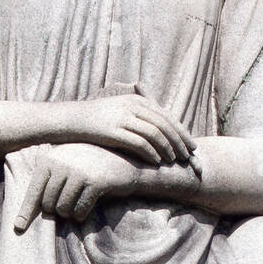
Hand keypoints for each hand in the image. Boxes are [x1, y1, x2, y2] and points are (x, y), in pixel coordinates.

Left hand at [14, 144, 142, 231]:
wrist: (125, 165)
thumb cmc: (89, 171)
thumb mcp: (65, 168)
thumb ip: (46, 182)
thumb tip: (23, 214)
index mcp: (49, 158)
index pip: (33, 191)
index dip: (26, 212)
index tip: (18, 228)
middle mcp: (61, 162)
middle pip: (48, 205)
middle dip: (57, 210)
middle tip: (70, 202)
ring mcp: (78, 170)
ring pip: (63, 209)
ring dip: (71, 213)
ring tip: (80, 201)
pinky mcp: (94, 181)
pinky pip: (80, 211)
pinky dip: (82, 214)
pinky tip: (92, 202)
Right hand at [70, 86, 198, 169]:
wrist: (71, 119)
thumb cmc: (96, 119)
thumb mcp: (119, 111)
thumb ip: (138, 117)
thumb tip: (157, 129)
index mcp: (137, 101)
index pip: (166, 116)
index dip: (181, 131)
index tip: (191, 145)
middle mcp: (133, 107)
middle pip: (165, 125)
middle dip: (179, 141)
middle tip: (188, 156)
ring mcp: (124, 118)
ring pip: (156, 134)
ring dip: (168, 148)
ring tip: (175, 160)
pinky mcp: (115, 131)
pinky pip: (140, 143)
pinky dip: (152, 153)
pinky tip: (157, 162)